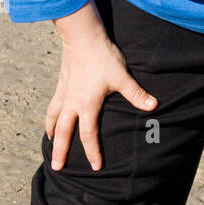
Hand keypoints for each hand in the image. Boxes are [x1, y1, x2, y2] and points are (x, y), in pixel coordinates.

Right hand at [45, 8, 157, 172]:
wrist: (82, 36)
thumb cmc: (102, 57)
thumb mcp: (122, 76)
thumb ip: (136, 94)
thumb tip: (153, 106)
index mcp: (87, 105)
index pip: (88, 135)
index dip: (92, 152)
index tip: (95, 167)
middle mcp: (72, 102)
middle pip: (63, 132)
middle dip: (60, 151)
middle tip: (57, 167)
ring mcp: (64, 93)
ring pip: (53, 118)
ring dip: (52, 133)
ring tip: (50, 143)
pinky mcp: (61, 84)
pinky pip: (53, 105)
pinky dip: (51, 116)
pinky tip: (52, 118)